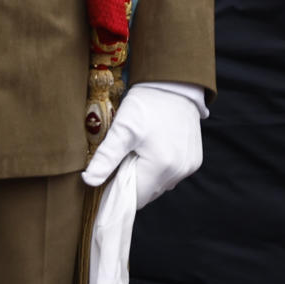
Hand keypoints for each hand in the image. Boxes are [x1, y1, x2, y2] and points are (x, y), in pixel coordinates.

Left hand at [80, 84, 202, 208]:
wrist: (174, 84)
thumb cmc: (147, 105)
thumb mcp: (122, 129)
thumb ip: (106, 158)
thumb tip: (89, 181)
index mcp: (161, 167)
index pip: (135, 199)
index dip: (119, 190)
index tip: (111, 175)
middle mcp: (179, 171)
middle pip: (148, 193)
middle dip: (134, 182)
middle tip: (125, 157)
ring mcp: (189, 166)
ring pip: (160, 185)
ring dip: (148, 176)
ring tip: (140, 152)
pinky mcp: (195, 160)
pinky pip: (173, 175)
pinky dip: (161, 169)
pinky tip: (155, 149)